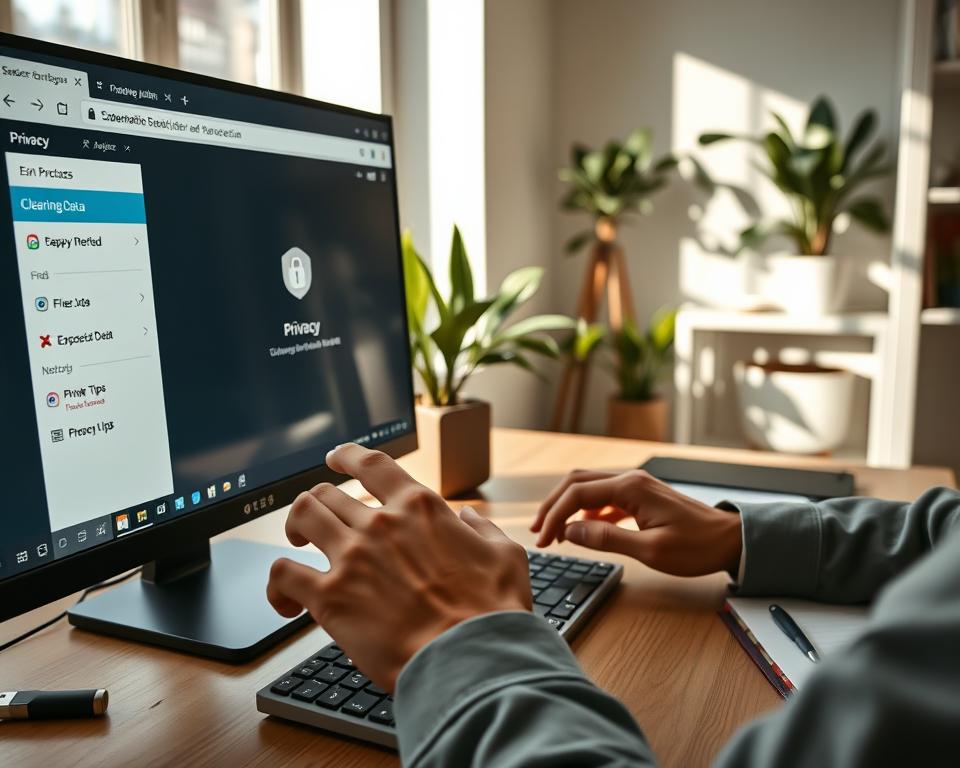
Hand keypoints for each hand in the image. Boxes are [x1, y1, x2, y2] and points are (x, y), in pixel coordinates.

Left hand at [266, 443, 531, 690]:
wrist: (471, 658)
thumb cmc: (492, 612)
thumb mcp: (505, 555)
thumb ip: (482, 529)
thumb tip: (468, 518)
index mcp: (419, 507)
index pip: (371, 464)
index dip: (346, 456)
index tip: (335, 458)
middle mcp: (380, 524)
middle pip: (328, 492)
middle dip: (319, 502)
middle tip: (317, 519)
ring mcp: (351, 557)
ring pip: (302, 516)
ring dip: (294, 526)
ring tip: (297, 543)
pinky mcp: (330, 598)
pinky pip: (283, 575)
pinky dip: (276, 585)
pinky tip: (284, 602)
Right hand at [530, 469, 741, 577]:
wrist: (730, 540)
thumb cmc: (697, 547)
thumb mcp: (651, 550)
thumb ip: (607, 538)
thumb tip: (571, 532)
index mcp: (631, 487)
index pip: (577, 494)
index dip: (554, 516)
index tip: (542, 539)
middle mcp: (630, 479)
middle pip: (576, 482)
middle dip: (552, 505)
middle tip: (537, 531)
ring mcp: (635, 485)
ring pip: (588, 487)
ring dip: (567, 506)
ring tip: (553, 531)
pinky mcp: (640, 496)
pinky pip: (604, 496)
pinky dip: (586, 510)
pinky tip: (582, 529)